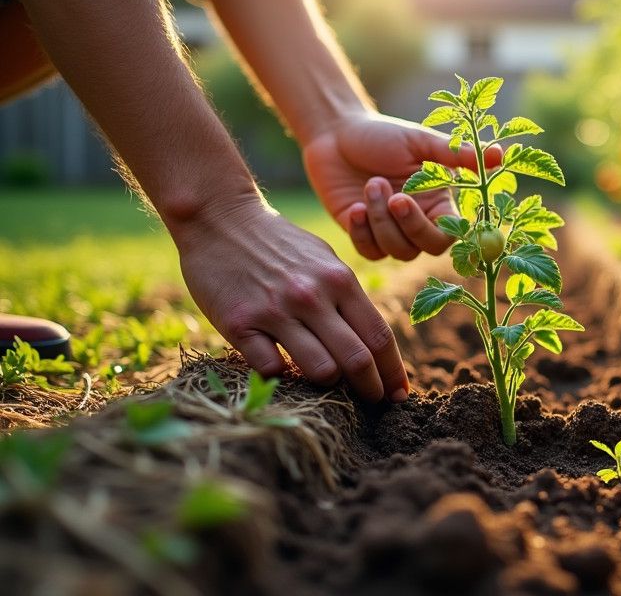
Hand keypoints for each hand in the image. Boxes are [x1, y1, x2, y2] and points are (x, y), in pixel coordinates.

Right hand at [172, 195, 407, 401]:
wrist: (220, 218)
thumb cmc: (280, 243)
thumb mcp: (325, 261)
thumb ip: (348, 298)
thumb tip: (373, 343)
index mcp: (340, 281)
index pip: (379, 336)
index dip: (393, 372)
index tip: (399, 394)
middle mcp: (312, 297)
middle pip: (357, 360)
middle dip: (371, 390)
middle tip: (373, 403)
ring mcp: (275, 311)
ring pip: (320, 370)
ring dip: (327, 385)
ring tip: (325, 384)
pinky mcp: (238, 323)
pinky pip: (270, 368)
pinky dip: (280, 375)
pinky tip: (280, 367)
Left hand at [302, 112, 500, 260]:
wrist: (336, 135)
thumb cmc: (382, 135)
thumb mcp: (420, 142)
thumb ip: (458, 153)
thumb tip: (501, 154)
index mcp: (439, 199)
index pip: (454, 230)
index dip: (445, 227)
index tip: (425, 202)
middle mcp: (419, 219)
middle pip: (429, 247)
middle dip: (411, 226)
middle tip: (395, 196)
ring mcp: (391, 230)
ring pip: (398, 251)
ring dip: (382, 219)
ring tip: (370, 184)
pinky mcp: (364, 235)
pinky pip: (370, 251)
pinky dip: (362, 232)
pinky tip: (354, 206)